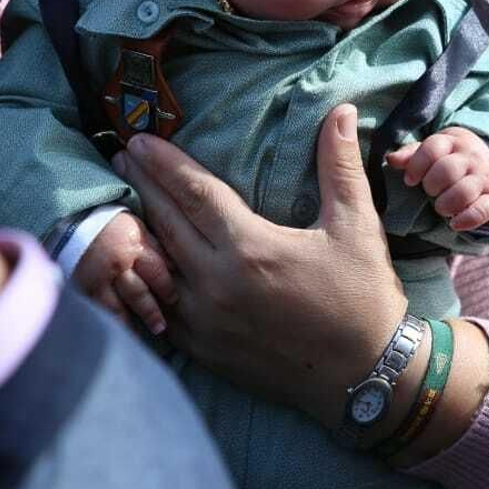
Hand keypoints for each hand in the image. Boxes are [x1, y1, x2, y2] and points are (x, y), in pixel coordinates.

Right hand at [71, 211, 176, 335]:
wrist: (72, 218)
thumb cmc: (112, 223)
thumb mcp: (137, 227)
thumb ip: (155, 248)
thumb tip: (176, 269)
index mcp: (133, 247)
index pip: (156, 272)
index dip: (166, 288)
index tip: (173, 299)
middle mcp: (115, 265)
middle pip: (137, 294)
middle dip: (150, 312)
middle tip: (160, 327)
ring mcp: (96, 279)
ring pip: (115, 308)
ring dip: (128, 325)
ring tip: (139, 337)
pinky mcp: (80, 288)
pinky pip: (94, 309)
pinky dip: (105, 321)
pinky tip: (113, 332)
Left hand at [112, 105, 408, 427]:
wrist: (365, 378)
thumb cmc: (363, 298)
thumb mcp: (357, 226)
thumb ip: (339, 165)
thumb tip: (341, 111)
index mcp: (250, 248)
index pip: (194, 193)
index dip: (165, 163)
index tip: (139, 139)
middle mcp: (216, 284)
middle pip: (166, 222)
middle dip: (144, 185)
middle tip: (123, 157)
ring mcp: (204, 321)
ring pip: (157, 265)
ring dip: (140, 229)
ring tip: (126, 200)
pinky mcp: (202, 349)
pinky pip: (161, 306)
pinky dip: (149, 278)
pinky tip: (142, 259)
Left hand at [385, 127, 488, 230]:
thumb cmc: (451, 158)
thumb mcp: (434, 150)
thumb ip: (411, 154)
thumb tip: (390, 159)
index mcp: (453, 142)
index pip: (433, 148)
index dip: (417, 166)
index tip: (410, 180)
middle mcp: (471, 157)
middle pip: (447, 170)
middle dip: (432, 185)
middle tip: (430, 191)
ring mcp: (484, 178)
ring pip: (464, 191)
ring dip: (446, 204)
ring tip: (441, 208)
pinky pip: (481, 211)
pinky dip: (465, 220)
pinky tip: (454, 223)